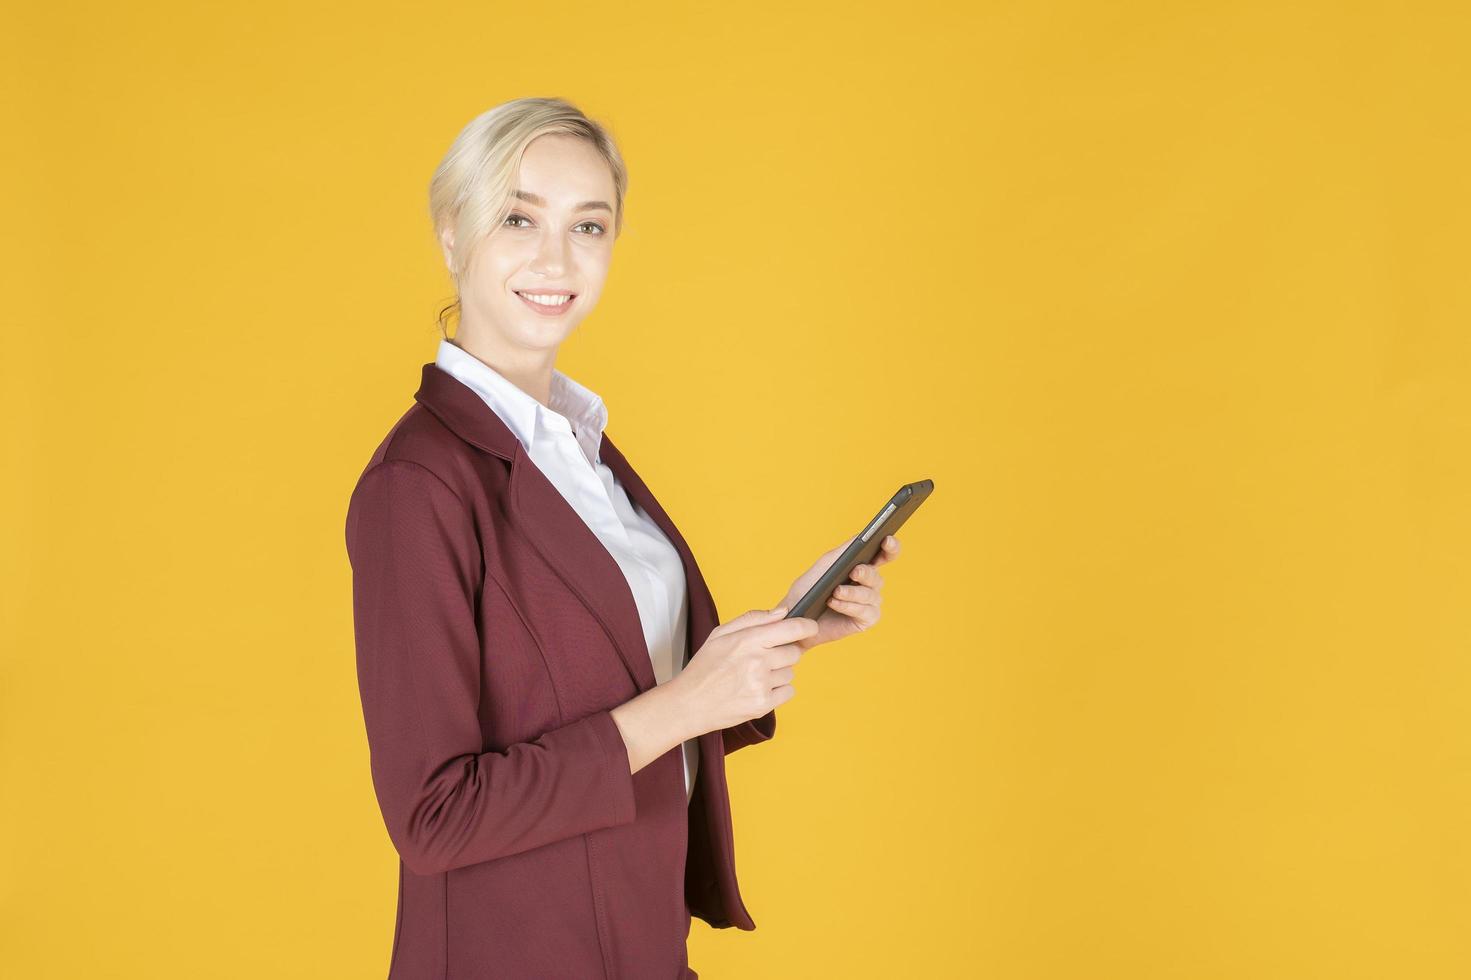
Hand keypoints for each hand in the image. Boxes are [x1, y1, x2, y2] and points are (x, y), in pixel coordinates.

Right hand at [673, 607, 819, 736]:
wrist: (689, 704)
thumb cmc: (704, 667)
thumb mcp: (720, 634)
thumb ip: (753, 619)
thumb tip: (782, 612)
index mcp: (748, 640)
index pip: (792, 629)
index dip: (807, 626)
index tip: (810, 626)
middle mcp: (757, 661)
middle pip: (795, 652)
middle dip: (784, 653)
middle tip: (763, 659)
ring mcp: (761, 685)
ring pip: (791, 673)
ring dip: (779, 673)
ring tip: (754, 676)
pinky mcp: (763, 705)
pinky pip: (789, 692)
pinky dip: (778, 691)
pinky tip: (757, 689)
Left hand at [777, 534, 901, 651]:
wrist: (796, 618)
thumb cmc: (808, 590)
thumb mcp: (824, 565)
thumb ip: (843, 551)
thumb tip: (861, 536)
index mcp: (863, 567)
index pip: (885, 554)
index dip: (891, 547)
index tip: (887, 540)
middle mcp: (870, 585)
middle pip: (876, 576)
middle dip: (866, 573)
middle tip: (853, 571)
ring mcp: (870, 603)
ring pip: (871, 595)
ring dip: (852, 593)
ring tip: (835, 592)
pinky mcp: (866, 620)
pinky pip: (865, 611)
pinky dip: (848, 606)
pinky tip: (834, 603)